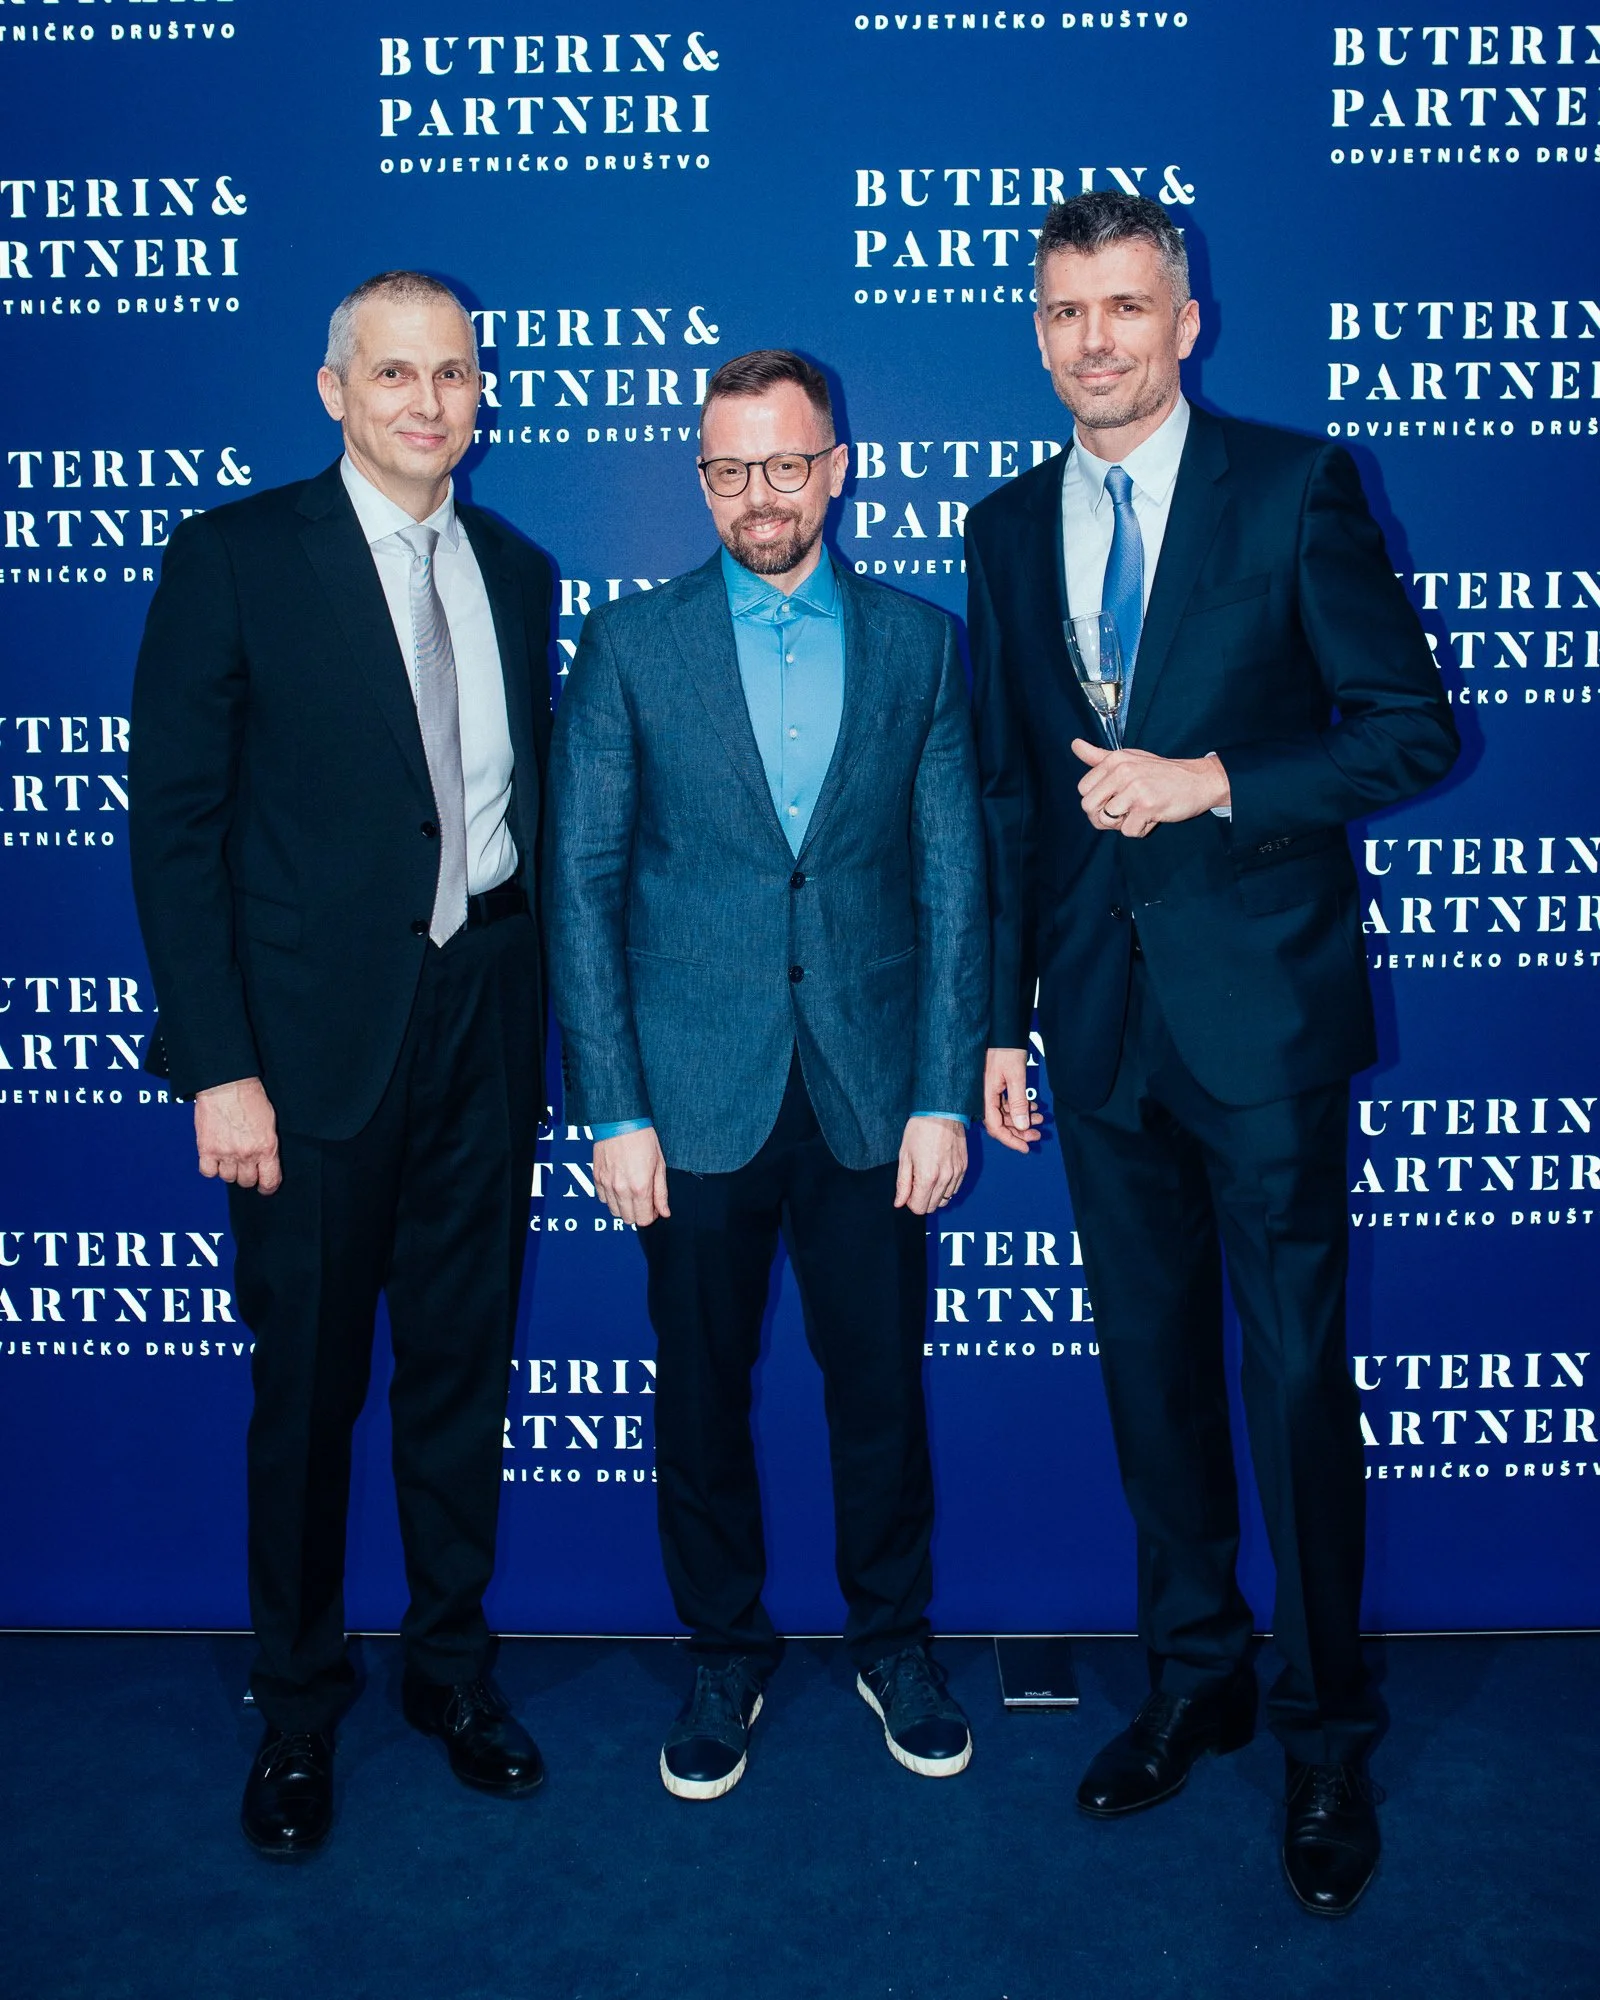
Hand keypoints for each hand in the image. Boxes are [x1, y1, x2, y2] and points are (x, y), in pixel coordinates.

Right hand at [195, 1077, 280, 1193]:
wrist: (227, 1084)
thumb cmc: (250, 1097)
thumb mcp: (269, 1123)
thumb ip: (267, 1145)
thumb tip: (265, 1161)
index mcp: (266, 1147)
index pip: (269, 1181)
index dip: (267, 1187)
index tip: (265, 1187)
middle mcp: (246, 1154)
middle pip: (246, 1181)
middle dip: (247, 1175)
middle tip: (244, 1165)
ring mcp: (225, 1153)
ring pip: (227, 1178)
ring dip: (228, 1170)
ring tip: (229, 1157)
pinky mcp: (206, 1149)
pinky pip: (208, 1172)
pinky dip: (210, 1168)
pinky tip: (214, 1158)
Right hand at [593, 1126, 670, 1227]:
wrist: (620, 1120)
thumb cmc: (643, 1139)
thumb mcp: (659, 1165)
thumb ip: (661, 1192)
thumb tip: (664, 1212)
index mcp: (640, 1188)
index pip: (643, 1220)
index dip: (651, 1217)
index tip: (653, 1208)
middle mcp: (621, 1190)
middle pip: (628, 1219)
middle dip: (638, 1213)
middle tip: (644, 1199)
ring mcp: (607, 1184)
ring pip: (614, 1212)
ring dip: (624, 1207)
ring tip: (631, 1192)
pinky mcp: (597, 1178)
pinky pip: (603, 1199)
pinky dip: (611, 1198)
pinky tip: (619, 1185)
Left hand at [895, 1116, 967, 1214]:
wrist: (941, 1111)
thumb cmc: (920, 1130)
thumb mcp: (905, 1156)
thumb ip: (903, 1183)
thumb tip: (899, 1203)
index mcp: (928, 1177)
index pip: (920, 1208)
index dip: (910, 1202)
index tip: (908, 1190)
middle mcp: (945, 1179)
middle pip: (933, 1206)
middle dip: (922, 1199)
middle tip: (916, 1181)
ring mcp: (957, 1173)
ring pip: (945, 1199)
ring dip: (934, 1194)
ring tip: (927, 1176)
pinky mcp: (964, 1167)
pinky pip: (955, 1188)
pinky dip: (945, 1187)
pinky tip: (938, 1173)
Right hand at [983, 1048, 1042, 1153]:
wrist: (1003, 1032)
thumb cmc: (1006, 1050)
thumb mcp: (1016, 1077)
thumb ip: (1018, 1102)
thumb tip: (1021, 1126)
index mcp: (985, 1096)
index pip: (995, 1127)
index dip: (1010, 1140)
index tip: (1026, 1147)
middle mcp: (985, 1097)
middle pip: (1000, 1123)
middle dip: (1020, 1131)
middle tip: (1038, 1134)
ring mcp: (990, 1092)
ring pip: (1005, 1115)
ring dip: (1022, 1119)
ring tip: (1040, 1118)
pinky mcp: (996, 1087)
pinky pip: (1006, 1104)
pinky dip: (1020, 1108)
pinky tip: (1033, 1107)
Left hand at [1072, 738, 1229, 837]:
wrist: (1198, 780)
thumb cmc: (1160, 772)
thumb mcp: (1129, 759)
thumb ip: (1099, 756)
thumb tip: (1074, 744)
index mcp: (1114, 760)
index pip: (1083, 790)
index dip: (1096, 801)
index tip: (1114, 799)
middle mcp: (1122, 772)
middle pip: (1089, 807)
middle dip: (1104, 816)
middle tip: (1124, 811)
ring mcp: (1135, 789)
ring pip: (1107, 820)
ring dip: (1123, 824)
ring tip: (1140, 812)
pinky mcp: (1148, 806)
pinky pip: (1129, 831)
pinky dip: (1140, 830)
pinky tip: (1152, 817)